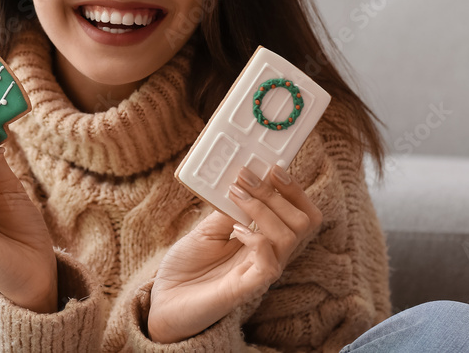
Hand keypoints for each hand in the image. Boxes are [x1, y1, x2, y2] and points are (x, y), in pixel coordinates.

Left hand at [147, 164, 322, 342]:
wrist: (165, 300)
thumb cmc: (187, 266)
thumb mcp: (207, 228)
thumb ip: (228, 210)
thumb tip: (244, 183)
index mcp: (264, 239)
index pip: (299, 213)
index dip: (294, 190)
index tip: (274, 167)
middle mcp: (269, 254)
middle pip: (303, 222)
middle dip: (278, 193)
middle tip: (247, 176)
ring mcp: (260, 271)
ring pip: (291, 237)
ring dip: (264, 208)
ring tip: (237, 195)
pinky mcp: (247, 288)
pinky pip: (270, 264)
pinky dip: (257, 240)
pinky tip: (237, 231)